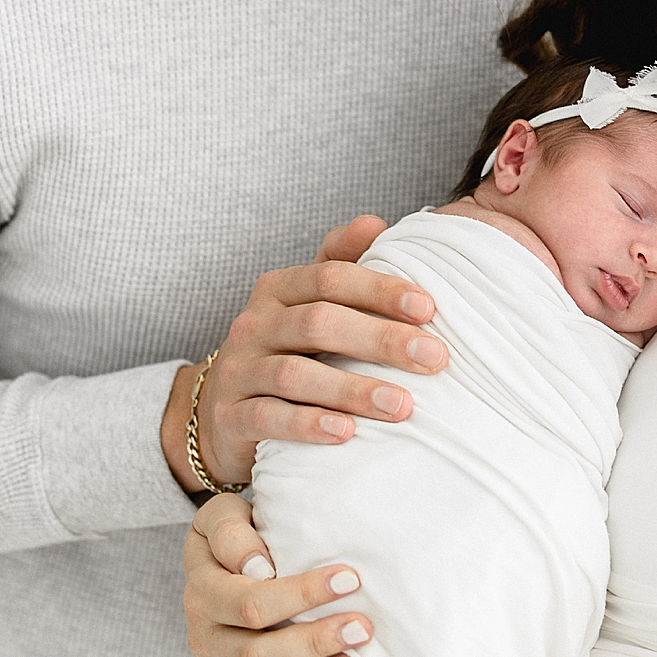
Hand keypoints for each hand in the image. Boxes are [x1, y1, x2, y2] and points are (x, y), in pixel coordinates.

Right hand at [162, 214, 448, 490]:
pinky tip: (347, 433)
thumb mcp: (308, 304)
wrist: (222, 413)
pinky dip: (309, 424)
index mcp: (277, 289)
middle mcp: (254, 324)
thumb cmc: (285, 351)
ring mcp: (238, 371)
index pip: (331, 277)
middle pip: (319, 322)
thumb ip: (340, 263)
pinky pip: (270, 418)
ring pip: (296, 374)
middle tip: (434, 358)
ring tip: (402, 405)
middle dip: (381, 339)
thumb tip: (374, 223)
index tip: (429, 308)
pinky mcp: (230, 417)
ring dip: (354, 389)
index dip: (380, 289)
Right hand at [183, 491, 376, 656]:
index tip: (350, 578)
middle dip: (314, 643)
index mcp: (202, 595)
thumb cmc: (239, 529)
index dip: (300, 594)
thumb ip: (232, 535)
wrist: (228, 556)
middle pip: (258, 655)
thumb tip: (258, 568)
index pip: (250, 604)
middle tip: (364, 628)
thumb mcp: (223, 517)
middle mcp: (207, 640)